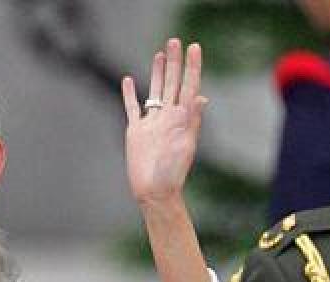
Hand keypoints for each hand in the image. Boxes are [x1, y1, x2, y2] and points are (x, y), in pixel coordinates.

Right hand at [122, 38, 206, 206]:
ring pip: (155, 91)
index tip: (194, 48)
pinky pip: (132, 108)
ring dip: (157, 73)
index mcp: (182, 119)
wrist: (154, 192)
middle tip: (175, 41)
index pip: (188, 87)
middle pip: (172, 84)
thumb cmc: (172, 174)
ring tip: (160, 54)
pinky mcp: (136, 132)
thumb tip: (201, 97)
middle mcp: (168, 118)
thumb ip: (192, 121)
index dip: (192, 67)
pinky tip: (129, 80)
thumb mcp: (185, 145)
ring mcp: (152, 123)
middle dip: (174, 63)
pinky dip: (130, 94)